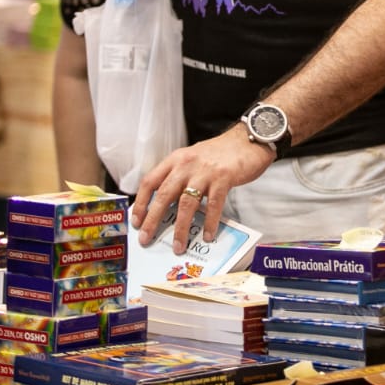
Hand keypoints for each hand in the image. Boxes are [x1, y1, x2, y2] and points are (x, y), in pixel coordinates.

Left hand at [132, 125, 274, 249]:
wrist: (248, 139)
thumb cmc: (220, 153)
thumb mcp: (193, 160)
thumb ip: (180, 177)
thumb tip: (166, 206)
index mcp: (176, 159)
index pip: (150, 181)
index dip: (142, 203)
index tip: (137, 221)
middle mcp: (187, 164)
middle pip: (164, 194)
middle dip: (153, 219)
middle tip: (146, 239)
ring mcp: (205, 171)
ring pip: (186, 203)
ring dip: (181, 227)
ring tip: (178, 245)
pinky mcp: (223, 178)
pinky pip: (214, 204)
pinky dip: (210, 222)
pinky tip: (208, 234)